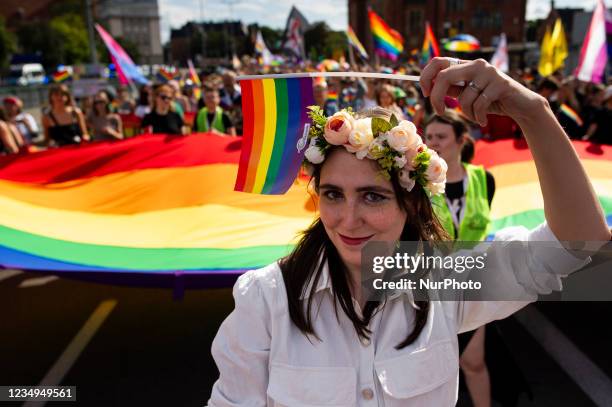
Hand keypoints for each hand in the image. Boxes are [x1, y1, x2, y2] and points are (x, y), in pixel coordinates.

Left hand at [420, 57, 546, 125]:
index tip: (424, 93)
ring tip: (475, 117)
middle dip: (436, 98)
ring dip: (466, 113)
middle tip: (439, 112)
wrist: (520, 106)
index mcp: (466, 64)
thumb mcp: (467, 94)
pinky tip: (483, 120)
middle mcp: (476, 64)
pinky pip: (478, 105)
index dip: (426, 77)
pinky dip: (477, 117)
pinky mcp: (500, 84)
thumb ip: (451, 89)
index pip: (438, 61)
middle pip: (444, 77)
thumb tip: (428, 87)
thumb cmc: (490, 101)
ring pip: (463, 97)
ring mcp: (489, 73)